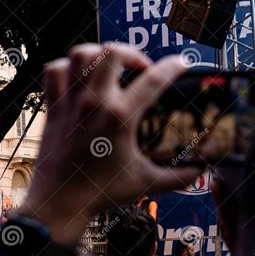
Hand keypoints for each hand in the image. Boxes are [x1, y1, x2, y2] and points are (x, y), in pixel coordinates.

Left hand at [21, 43, 201, 244]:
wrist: (60, 203)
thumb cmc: (100, 193)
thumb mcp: (145, 183)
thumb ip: (177, 177)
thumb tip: (201, 172)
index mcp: (120, 118)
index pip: (154, 79)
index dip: (174, 66)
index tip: (182, 64)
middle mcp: (94, 103)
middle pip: (113, 52)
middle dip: (133, 53)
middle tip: (142, 68)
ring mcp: (70, 103)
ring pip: (80, 54)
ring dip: (99, 53)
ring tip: (111, 66)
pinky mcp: (53, 108)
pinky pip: (54, 72)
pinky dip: (66, 67)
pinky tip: (79, 78)